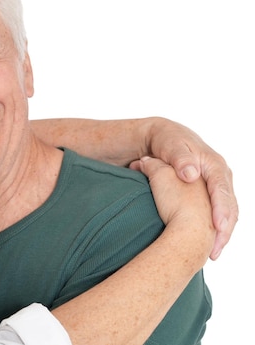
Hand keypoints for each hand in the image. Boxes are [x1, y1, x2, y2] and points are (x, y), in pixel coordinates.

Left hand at [145, 118, 237, 259]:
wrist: (161, 137)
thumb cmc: (165, 140)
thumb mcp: (170, 144)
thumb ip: (179, 158)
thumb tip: (191, 174)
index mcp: (213, 164)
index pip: (221, 189)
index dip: (221, 209)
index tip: (218, 227)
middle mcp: (219, 176)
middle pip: (229, 206)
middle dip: (224, 230)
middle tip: (214, 251)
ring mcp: (216, 186)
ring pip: (225, 214)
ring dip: (219, 235)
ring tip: (210, 254)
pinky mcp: (208, 194)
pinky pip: (216, 215)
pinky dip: (213, 230)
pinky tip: (206, 245)